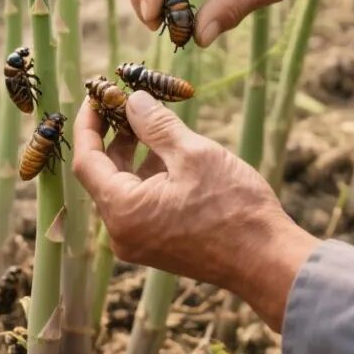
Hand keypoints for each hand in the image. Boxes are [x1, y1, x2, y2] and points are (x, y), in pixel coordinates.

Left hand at [72, 91, 318, 330]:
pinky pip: (141, 201)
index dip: (89, 124)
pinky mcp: (159, 243)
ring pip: (125, 186)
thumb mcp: (193, 154)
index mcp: (123, 210)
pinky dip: (148, 172)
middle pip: (104, 173)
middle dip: (114, 134)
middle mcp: (123, 232)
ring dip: (134, 151)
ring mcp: (140, 241)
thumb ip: (156, 126)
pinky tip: (171, 149)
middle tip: (129, 99)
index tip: (98, 94)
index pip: (87, 160)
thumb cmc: (231, 206)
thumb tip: (133, 101)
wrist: (265, 259)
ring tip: (155, 118)